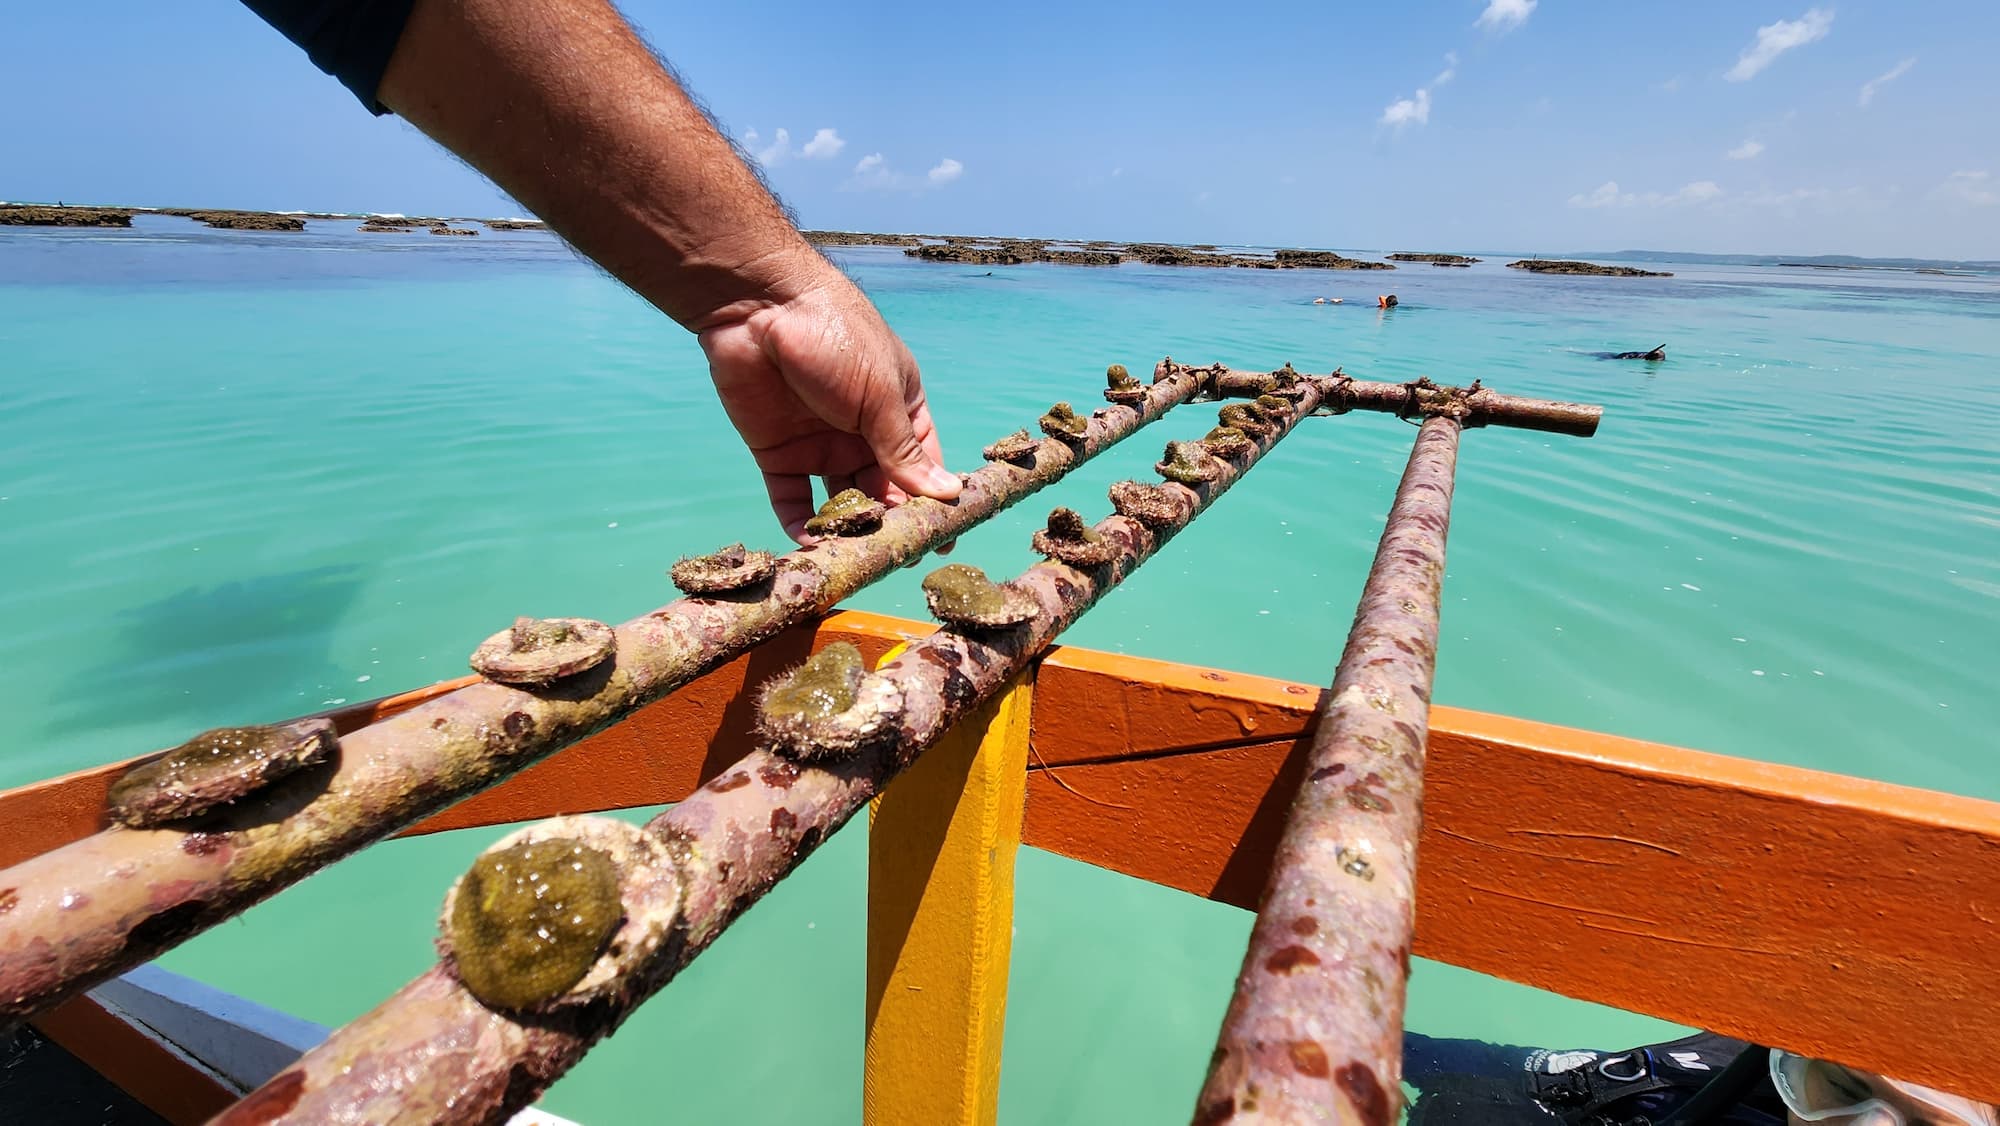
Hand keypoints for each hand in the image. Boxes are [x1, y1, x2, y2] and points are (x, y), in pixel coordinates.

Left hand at [697, 270, 960, 543]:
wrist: (757, 305)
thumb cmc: (836, 336)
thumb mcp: (879, 395)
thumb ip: (904, 450)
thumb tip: (948, 496)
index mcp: (899, 410)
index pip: (924, 467)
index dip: (933, 504)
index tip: (940, 540)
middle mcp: (863, 432)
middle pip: (883, 491)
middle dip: (888, 525)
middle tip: (893, 559)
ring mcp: (820, 444)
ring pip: (839, 502)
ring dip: (847, 531)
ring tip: (854, 559)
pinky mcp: (778, 453)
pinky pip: (792, 499)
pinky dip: (801, 525)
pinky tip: (811, 546)